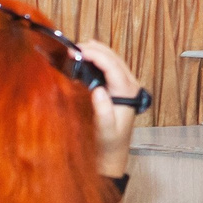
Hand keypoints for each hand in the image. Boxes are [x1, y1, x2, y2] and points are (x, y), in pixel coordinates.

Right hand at [78, 39, 141, 176]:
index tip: (77, 51)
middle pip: (113, 58)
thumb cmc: (108, 144)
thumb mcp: (105, 131)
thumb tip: (99, 90)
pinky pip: (110, 67)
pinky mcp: (119, 87)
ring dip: (96, 51)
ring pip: (113, 60)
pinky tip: (86, 56)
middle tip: (72, 48)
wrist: (112, 154)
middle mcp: (130, 85)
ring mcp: (126, 85)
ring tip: (77, 48)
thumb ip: (104, 112)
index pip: (112, 66)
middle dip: (94, 49)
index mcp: (128, 92)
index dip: (95, 55)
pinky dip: (98, 58)